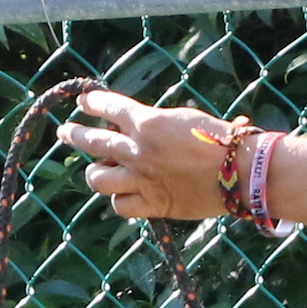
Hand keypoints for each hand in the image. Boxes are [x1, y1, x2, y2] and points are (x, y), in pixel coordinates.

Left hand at [58, 88, 242, 222]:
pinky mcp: (152, 205)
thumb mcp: (184, 119)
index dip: (92, 104)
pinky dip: (120, 199)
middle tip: (65, 131)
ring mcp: (142, 180)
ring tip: (97, 169)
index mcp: (148, 122)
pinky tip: (125, 194)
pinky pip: (120, 205)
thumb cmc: (222, 140)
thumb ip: (154, 124)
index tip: (83, 102)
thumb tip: (136, 127)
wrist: (241, 173)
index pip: (108, 108)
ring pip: (98, 178)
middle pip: (92, 142)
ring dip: (95, 172)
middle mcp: (138, 151)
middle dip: (74, 134)